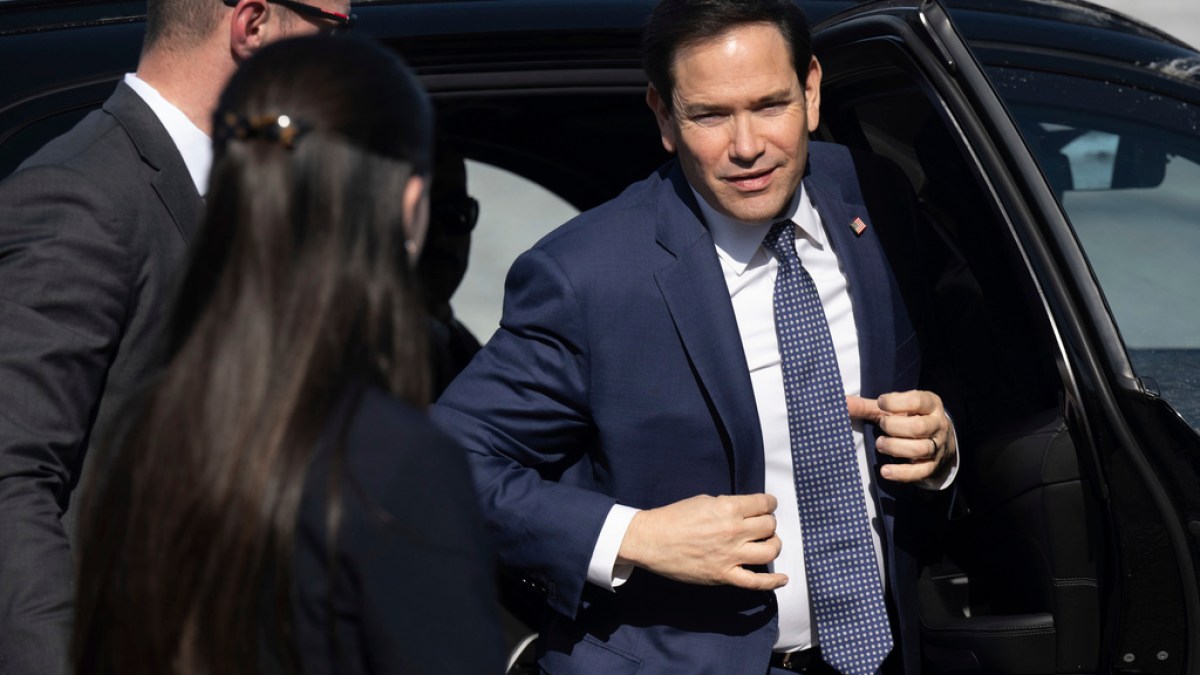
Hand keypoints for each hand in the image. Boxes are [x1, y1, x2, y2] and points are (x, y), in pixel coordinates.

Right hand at [616, 493, 786, 590]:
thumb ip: (728, 506)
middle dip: (769, 523)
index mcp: (728, 508)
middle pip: (770, 526)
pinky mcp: (724, 575)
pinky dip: (773, 582)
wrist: (651, 540)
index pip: (764, 504)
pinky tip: (782, 579)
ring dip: (773, 545)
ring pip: (770, 550)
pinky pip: (756, 582)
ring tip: (766, 543)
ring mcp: (731, 555)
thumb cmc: (674, 518)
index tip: (768, 506)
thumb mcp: (703, 501)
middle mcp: (734, 531)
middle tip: (761, 525)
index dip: (769, 503)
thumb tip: (746, 512)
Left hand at [847, 390, 955, 482]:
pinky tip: (885, 471)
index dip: (896, 402)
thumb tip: (841, 402)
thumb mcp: (893, 409)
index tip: (880, 404)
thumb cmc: (909, 418)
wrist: (937, 440)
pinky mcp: (932, 465)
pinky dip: (901, 473)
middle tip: (882, 426)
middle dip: (894, 427)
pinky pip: (919, 472)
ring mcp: (937, 446)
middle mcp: (937, 425)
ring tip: (880, 444)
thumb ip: (867, 406)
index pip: (917, 401)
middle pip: (919, 427)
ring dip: (895, 448)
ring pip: (920, 449)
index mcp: (930, 404)